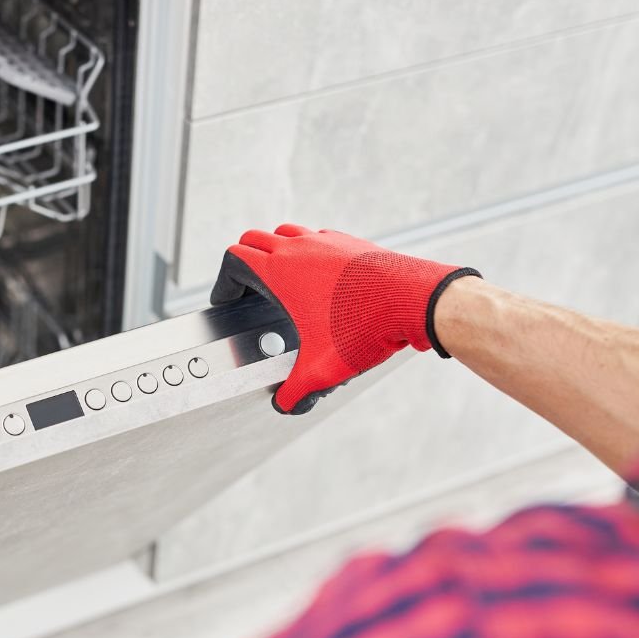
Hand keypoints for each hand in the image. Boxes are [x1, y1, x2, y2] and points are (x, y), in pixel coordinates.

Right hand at [211, 224, 479, 413]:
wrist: (414, 300)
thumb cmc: (366, 326)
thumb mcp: (323, 367)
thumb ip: (296, 389)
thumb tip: (285, 404)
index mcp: (280, 271)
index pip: (234, 260)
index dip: (224, 282)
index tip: (227, 299)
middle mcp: (299, 248)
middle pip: (254, 240)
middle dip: (244, 263)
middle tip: (246, 287)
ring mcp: (325, 241)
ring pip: (285, 233)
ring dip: (275, 251)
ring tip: (281, 279)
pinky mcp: (350, 243)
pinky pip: (317, 239)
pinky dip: (308, 252)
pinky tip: (320, 280)